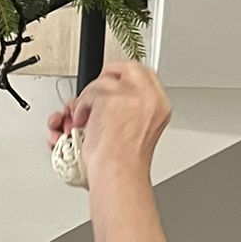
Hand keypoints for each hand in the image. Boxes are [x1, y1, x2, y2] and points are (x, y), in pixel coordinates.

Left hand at [48, 63, 171, 177]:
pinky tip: (83, 122)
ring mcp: (132, 94)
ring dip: (88, 100)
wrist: (118, 173)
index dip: (125, 77)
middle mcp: (150, 96)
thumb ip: (133, 108)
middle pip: (128, 68)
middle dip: (107, 79)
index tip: (113, 83)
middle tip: (96, 94)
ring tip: (87, 119)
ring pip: (103, 81)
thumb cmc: (124, 162)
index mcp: (160, 105)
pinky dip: (81, 108)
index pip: (144, 75)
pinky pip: (89, 92)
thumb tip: (116, 99)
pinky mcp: (112, 97)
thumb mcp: (140, 129)